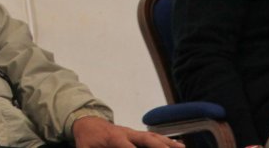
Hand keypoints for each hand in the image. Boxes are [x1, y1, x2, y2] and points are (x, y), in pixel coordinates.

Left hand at [70, 115, 184, 147]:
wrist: (88, 123)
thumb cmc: (87, 139)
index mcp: (113, 137)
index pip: (125, 147)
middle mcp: (127, 133)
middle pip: (146, 139)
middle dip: (159, 146)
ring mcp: (134, 133)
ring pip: (154, 137)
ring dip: (169, 144)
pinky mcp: (138, 135)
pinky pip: (155, 137)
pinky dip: (168, 141)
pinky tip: (180, 146)